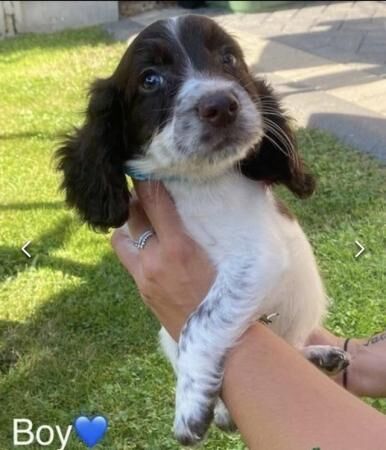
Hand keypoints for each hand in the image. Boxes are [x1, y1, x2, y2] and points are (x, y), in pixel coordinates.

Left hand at [111, 181, 214, 339]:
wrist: (216, 342)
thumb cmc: (229, 295)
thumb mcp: (224, 257)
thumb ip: (211, 227)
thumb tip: (216, 200)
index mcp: (179, 247)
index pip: (154, 199)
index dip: (149, 178)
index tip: (149, 164)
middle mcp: (155, 258)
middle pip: (133, 213)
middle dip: (138, 196)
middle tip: (149, 187)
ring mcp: (143, 275)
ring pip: (121, 235)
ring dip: (130, 222)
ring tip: (145, 218)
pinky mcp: (140, 288)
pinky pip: (128, 256)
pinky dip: (133, 244)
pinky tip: (148, 244)